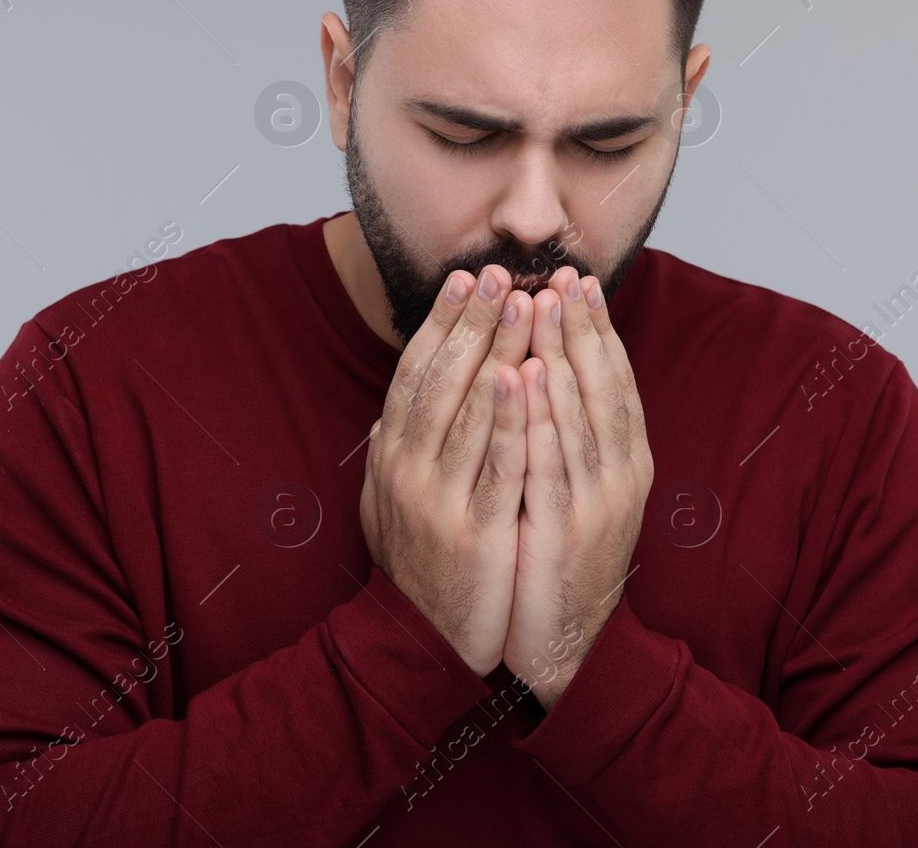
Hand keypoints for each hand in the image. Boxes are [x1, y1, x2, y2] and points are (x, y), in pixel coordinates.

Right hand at [359, 264, 535, 676]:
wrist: (419, 645)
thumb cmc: (415, 569)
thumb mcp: (388, 505)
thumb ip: (392, 456)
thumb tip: (389, 413)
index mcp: (391, 458)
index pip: (415, 375)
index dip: (440, 325)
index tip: (465, 280)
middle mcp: (408, 470)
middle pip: (442, 380)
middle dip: (473, 322)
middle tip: (499, 273)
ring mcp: (439, 500)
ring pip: (471, 411)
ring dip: (499, 351)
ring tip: (524, 303)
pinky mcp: (475, 531)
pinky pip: (498, 464)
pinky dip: (512, 418)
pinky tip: (529, 377)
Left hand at [502, 265, 653, 707]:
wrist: (567, 646)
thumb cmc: (562, 564)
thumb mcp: (578, 495)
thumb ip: (571, 443)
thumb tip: (552, 379)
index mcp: (626, 466)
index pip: (613, 383)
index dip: (598, 330)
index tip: (579, 281)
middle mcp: (619, 478)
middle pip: (601, 388)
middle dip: (581, 327)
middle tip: (562, 274)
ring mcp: (594, 505)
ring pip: (577, 416)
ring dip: (561, 356)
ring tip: (542, 305)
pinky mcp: (560, 531)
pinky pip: (548, 463)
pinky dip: (538, 418)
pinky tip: (525, 379)